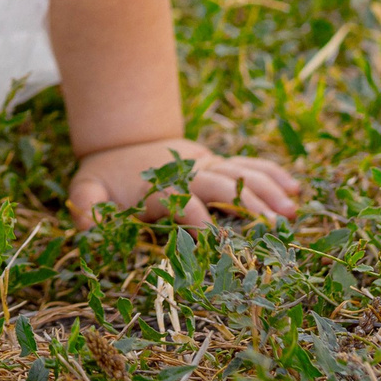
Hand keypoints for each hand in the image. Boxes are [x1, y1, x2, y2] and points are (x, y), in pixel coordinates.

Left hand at [69, 137, 300, 229]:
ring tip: (292, 212)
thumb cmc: (108, 177)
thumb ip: (85, 205)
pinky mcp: (219, 164)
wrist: (125, 143)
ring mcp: (207, 166)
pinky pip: (249, 165)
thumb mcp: (88, 189)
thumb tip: (84, 223)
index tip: (214, 238)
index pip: (180, 199)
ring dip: (268, 190)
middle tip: (273, 226)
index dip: (194, 216)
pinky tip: (297, 190)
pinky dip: (273, 174)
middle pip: (220, 185)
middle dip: (247, 204)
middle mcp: (188, 173)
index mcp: (159, 185)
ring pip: (242, 174)